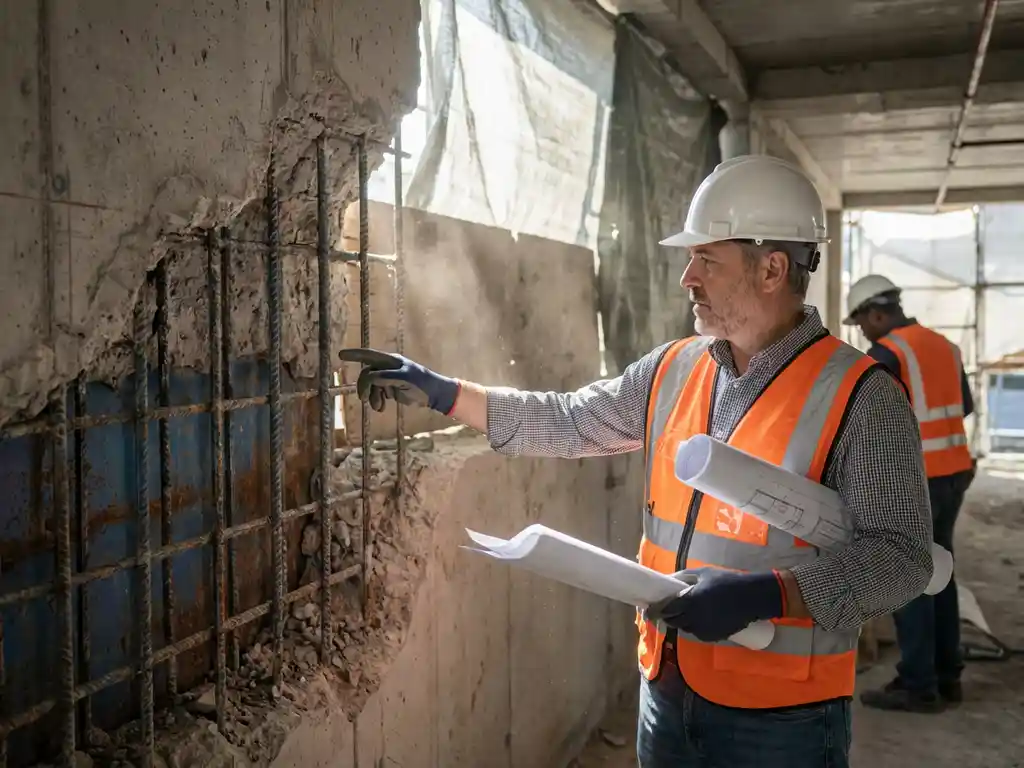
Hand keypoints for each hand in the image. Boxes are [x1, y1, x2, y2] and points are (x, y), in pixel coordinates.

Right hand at [338, 349, 459, 414]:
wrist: (434, 395)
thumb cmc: (421, 383)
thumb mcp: (404, 379)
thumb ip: (385, 377)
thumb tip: (369, 377)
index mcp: (391, 361)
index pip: (369, 356)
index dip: (355, 355)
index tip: (341, 355)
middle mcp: (388, 367)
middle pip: (367, 374)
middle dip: (364, 387)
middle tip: (363, 399)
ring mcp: (389, 378)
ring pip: (371, 386)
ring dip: (372, 397)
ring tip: (378, 407)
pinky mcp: (391, 389)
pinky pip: (377, 393)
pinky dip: (377, 401)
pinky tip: (381, 408)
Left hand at [646, 567, 784, 642]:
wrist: (752, 598)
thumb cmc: (726, 581)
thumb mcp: (703, 573)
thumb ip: (682, 577)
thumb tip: (666, 580)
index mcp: (690, 601)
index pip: (666, 610)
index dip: (654, 611)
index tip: (646, 611)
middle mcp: (695, 618)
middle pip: (673, 621)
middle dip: (666, 616)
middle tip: (664, 609)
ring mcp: (704, 630)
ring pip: (684, 628)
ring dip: (681, 621)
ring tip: (686, 610)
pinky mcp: (713, 637)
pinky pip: (697, 633)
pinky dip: (694, 626)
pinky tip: (700, 617)